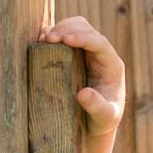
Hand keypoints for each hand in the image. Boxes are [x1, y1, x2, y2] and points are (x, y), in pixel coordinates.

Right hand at [37, 15, 125, 138]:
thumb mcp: (104, 118)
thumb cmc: (102, 121)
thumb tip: (83, 94)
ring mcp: (86, 52)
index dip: (84, 37)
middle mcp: (100, 55)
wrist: (94, 124)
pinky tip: (40, 41)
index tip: (66, 39)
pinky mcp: (73, 55)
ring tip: (43, 39)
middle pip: (85, 29)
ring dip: (58, 29)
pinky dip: (52, 34)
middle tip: (49, 39)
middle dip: (67, 29)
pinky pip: (63, 36)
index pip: (100, 43)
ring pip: (74, 27)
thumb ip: (97, 107)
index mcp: (111, 65)